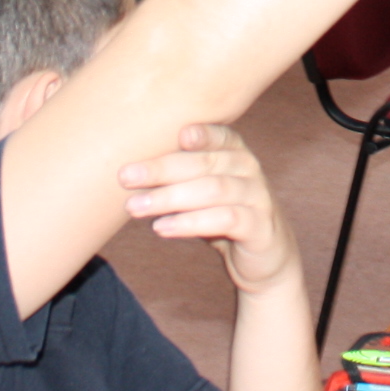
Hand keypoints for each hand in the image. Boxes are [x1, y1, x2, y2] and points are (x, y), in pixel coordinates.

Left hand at [119, 124, 300, 295]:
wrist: (264, 258)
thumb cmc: (222, 216)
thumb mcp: (202, 192)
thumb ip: (177, 177)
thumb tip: (129, 172)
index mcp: (236, 152)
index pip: (218, 135)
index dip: (200, 133)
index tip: (177, 134)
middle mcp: (249, 168)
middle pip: (205, 163)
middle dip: (162, 169)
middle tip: (125, 177)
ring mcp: (258, 196)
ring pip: (213, 190)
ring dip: (170, 198)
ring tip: (135, 207)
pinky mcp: (260, 227)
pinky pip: (225, 220)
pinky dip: (191, 223)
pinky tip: (162, 228)